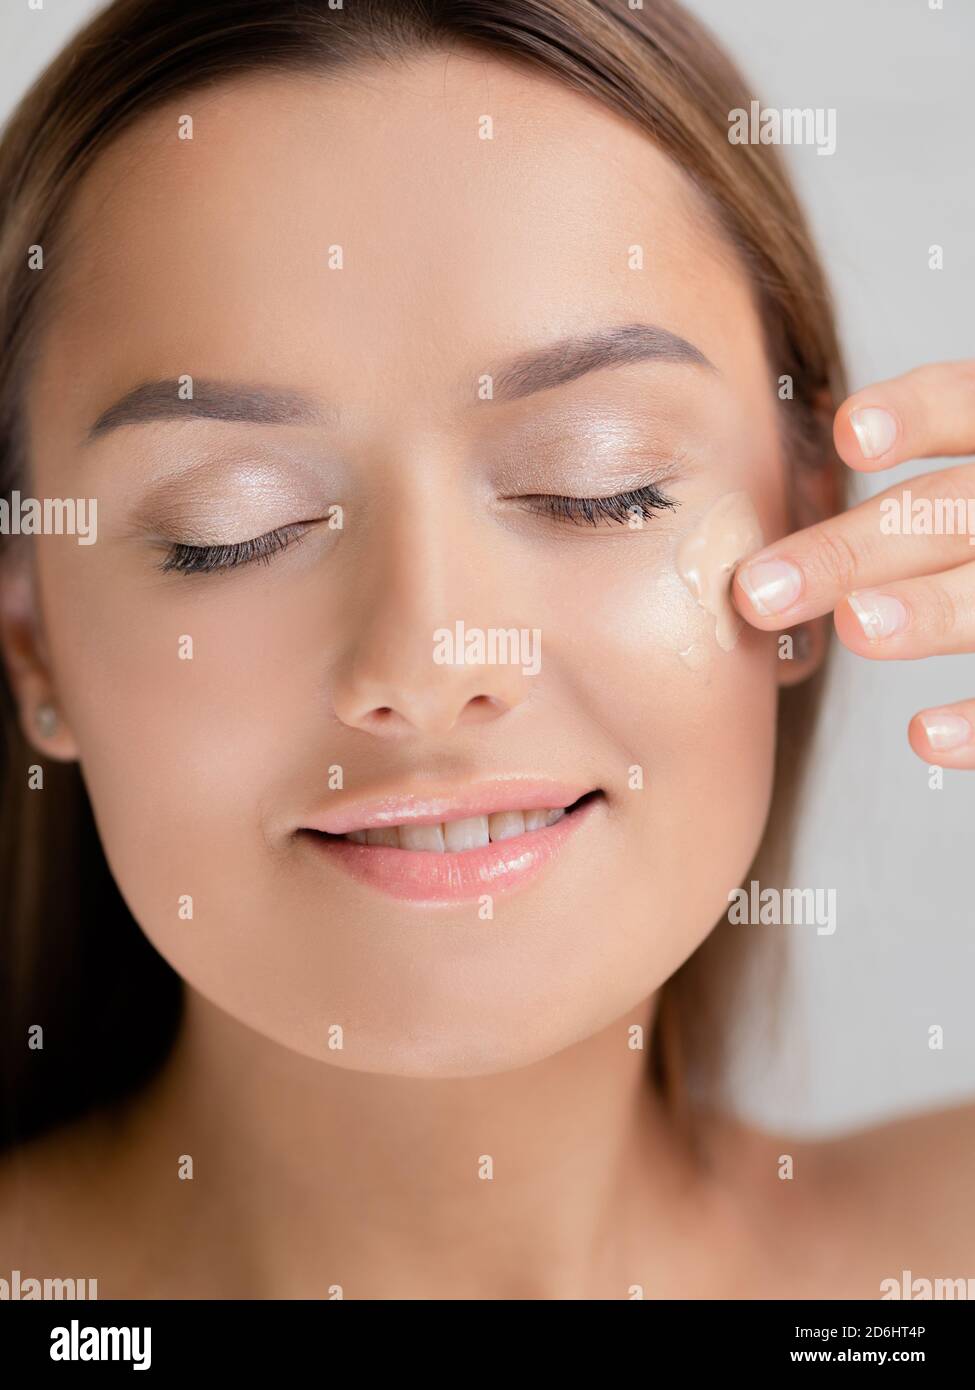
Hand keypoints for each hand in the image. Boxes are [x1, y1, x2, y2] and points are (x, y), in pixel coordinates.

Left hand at [732, 362, 974, 767]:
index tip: (847, 435)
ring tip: (855, 628)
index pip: (968, 404)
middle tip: (761, 592)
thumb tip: (774, 559)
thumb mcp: (968, 489)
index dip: (916, 414)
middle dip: (855, 549)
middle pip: (953, 512)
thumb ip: (915, 499)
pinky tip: (922, 735)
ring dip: (930, 611)